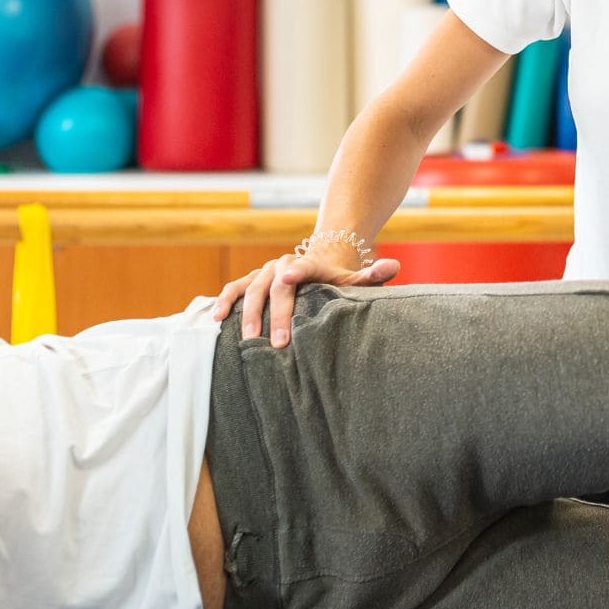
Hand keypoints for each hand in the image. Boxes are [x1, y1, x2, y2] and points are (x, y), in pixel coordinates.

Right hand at [210, 250, 400, 347]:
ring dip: (247, 313)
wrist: (314, 266)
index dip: (296, 272)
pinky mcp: (250, 280)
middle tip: (278, 343)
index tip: (286, 279)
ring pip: (252, 288)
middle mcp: (283, 265)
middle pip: (277, 287)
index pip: (305, 267)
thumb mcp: (354, 280)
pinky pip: (233, 289)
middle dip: (276, 314)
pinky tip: (215, 320)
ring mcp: (264, 272)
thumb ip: (372, 276)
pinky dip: (223, 302)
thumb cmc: (334, 282)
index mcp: (310, 265)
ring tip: (247, 340)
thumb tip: (394, 266)